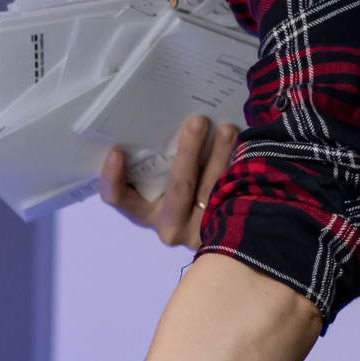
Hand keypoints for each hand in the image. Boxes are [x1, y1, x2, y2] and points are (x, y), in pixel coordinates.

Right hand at [101, 115, 239, 245]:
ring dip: (220, 156)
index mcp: (144, 214)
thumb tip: (161, 120)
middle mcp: (169, 226)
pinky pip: (232, 197)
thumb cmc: (178, 199)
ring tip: (228, 129)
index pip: (119, 199)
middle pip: (177, 189)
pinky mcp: (224, 229)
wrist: (221, 240)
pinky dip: (238, 169)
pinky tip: (245, 147)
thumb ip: (154, 166)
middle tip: (197, 121)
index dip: (114, 179)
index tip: (116, 152)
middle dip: (188, 152)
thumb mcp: (158, 188)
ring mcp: (198, 231)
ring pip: (210, 190)